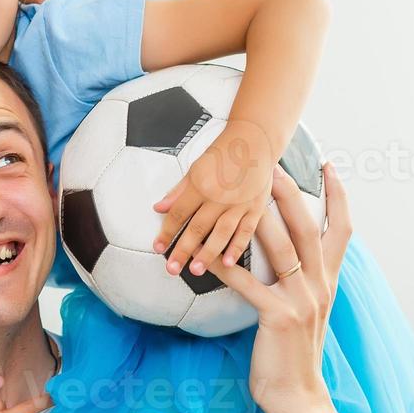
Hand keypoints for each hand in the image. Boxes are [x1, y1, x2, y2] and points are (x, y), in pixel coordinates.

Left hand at [153, 120, 276, 276]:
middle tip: (172, 269)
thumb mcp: (195, 168)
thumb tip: (159, 208)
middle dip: (183, 250)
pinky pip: (246, 231)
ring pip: (221, 233)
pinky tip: (227, 261)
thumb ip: (178, 191)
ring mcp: (239, 203)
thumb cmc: (223, 154)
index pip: (179, 213)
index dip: (167, 232)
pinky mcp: (255, 208)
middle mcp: (219, 196)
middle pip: (197, 227)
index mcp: (201, 185)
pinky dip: (237, 247)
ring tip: (195, 270)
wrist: (255, 141)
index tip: (158, 247)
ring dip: (208, 253)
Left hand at [209, 162, 351, 412]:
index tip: (329, 165)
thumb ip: (299, 283)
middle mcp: (320, 285)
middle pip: (309, 227)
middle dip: (292, 192)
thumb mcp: (304, 312)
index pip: (341, 229)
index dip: (338, 196)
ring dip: (260, 216)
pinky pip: (248, 284)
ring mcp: (302, 300)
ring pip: (282, 248)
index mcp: (328, 281)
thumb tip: (284, 258)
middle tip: (273, 164)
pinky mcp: (278, 317)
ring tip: (242, 192)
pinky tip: (205, 252)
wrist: (298, 397)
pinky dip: (226, 265)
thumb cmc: (292, 354)